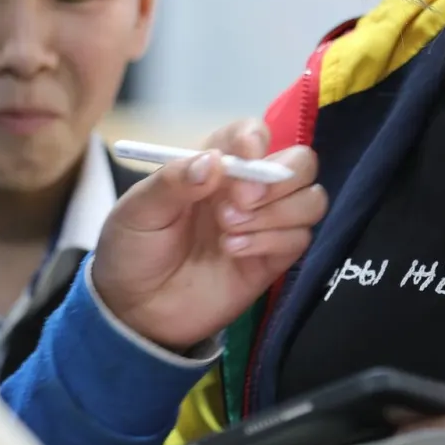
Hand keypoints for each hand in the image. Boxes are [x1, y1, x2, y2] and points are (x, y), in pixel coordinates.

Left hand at [91, 118, 326, 350]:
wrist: (134, 311)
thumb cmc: (133, 249)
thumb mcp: (137, 210)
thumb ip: (173, 182)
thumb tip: (214, 163)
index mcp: (214, 165)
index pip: (254, 133)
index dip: (256, 139)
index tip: (244, 158)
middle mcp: (247, 189)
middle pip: (300, 162)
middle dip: (278, 179)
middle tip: (241, 202)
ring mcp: (264, 224)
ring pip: (311, 200)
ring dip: (275, 213)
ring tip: (228, 233)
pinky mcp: (273, 260)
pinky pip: (300, 239)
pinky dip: (271, 241)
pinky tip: (234, 252)